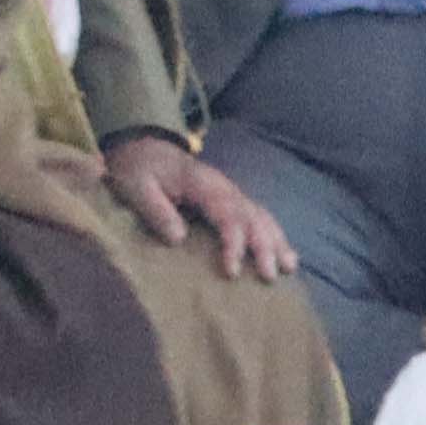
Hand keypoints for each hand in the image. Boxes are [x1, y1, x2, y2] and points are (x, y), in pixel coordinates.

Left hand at [106, 133, 298, 282]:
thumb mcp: (136, 187)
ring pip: (262, 216)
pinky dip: (275, 234)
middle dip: (264, 247)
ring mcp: (230, 192)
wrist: (144, 148)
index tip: (232, 271)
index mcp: (202, 184)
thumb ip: (155, 210)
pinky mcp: (231, 199)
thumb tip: (179, 238)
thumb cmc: (138, 170)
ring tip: (289, 268)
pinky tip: (286, 253)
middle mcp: (224, 188)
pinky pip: (259, 216)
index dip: (233, 244)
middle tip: (268, 276)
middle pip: (252, 217)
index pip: (227, 215)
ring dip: (277, 241)